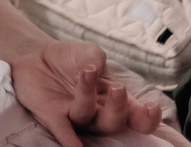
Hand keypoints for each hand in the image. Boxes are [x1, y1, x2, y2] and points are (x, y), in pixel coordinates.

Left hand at [7, 39, 175, 146]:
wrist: (38, 56)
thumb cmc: (71, 60)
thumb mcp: (89, 52)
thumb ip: (96, 57)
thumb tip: (96, 68)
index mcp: (113, 98)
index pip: (136, 114)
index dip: (148, 117)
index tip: (153, 107)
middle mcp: (98, 112)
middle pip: (114, 122)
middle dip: (119, 108)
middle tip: (118, 89)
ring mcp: (75, 116)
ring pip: (88, 118)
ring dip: (88, 96)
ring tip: (87, 72)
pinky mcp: (53, 116)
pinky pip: (62, 131)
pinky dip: (69, 139)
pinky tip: (75, 146)